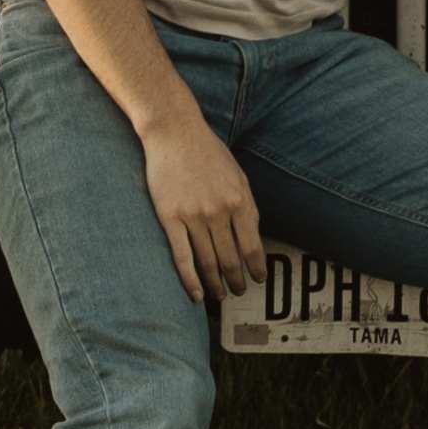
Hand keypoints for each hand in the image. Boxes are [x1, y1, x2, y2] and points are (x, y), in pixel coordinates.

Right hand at [140, 115, 265, 305]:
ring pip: (207, 262)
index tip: (258, 279)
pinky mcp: (170, 218)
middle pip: (230, 259)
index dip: (255, 268)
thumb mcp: (237, 175)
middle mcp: (219, 211)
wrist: (174, 133)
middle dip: (236, 280)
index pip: (252, 246)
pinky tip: (195, 294)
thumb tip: (253, 236)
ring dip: (215, 284)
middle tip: (238, 291)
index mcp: (239, 200)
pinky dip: (190, 280)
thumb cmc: (208, 152)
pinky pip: (182, 257)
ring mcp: (193, 216)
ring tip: (219, 296)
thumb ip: (246, 205)